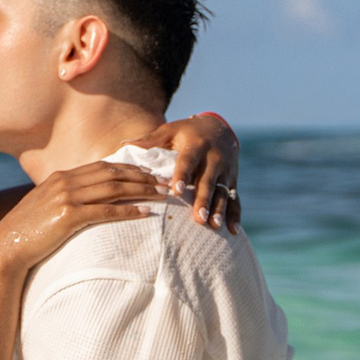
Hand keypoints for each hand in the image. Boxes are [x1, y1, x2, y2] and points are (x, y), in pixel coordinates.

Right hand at [0, 160, 166, 274]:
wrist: (7, 247)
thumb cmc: (26, 232)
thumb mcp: (44, 207)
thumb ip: (64, 198)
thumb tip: (82, 201)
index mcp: (61, 177)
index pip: (103, 167)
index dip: (129, 168)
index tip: (148, 172)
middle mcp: (65, 182)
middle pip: (113, 174)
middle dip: (142, 176)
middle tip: (164, 181)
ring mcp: (67, 198)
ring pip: (114, 189)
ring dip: (141, 190)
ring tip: (161, 195)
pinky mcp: (69, 216)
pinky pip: (106, 211)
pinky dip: (128, 210)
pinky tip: (145, 213)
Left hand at [143, 112, 241, 232]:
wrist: (220, 129)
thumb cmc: (187, 132)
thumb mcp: (170, 131)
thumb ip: (150, 139)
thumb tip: (123, 143)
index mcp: (196, 145)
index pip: (188, 161)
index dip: (183, 175)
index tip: (176, 190)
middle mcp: (214, 158)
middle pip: (208, 181)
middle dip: (203, 199)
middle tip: (198, 217)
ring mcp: (226, 171)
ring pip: (223, 192)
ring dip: (219, 209)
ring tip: (213, 226)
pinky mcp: (233, 182)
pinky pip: (235, 200)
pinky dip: (235, 215)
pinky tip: (232, 231)